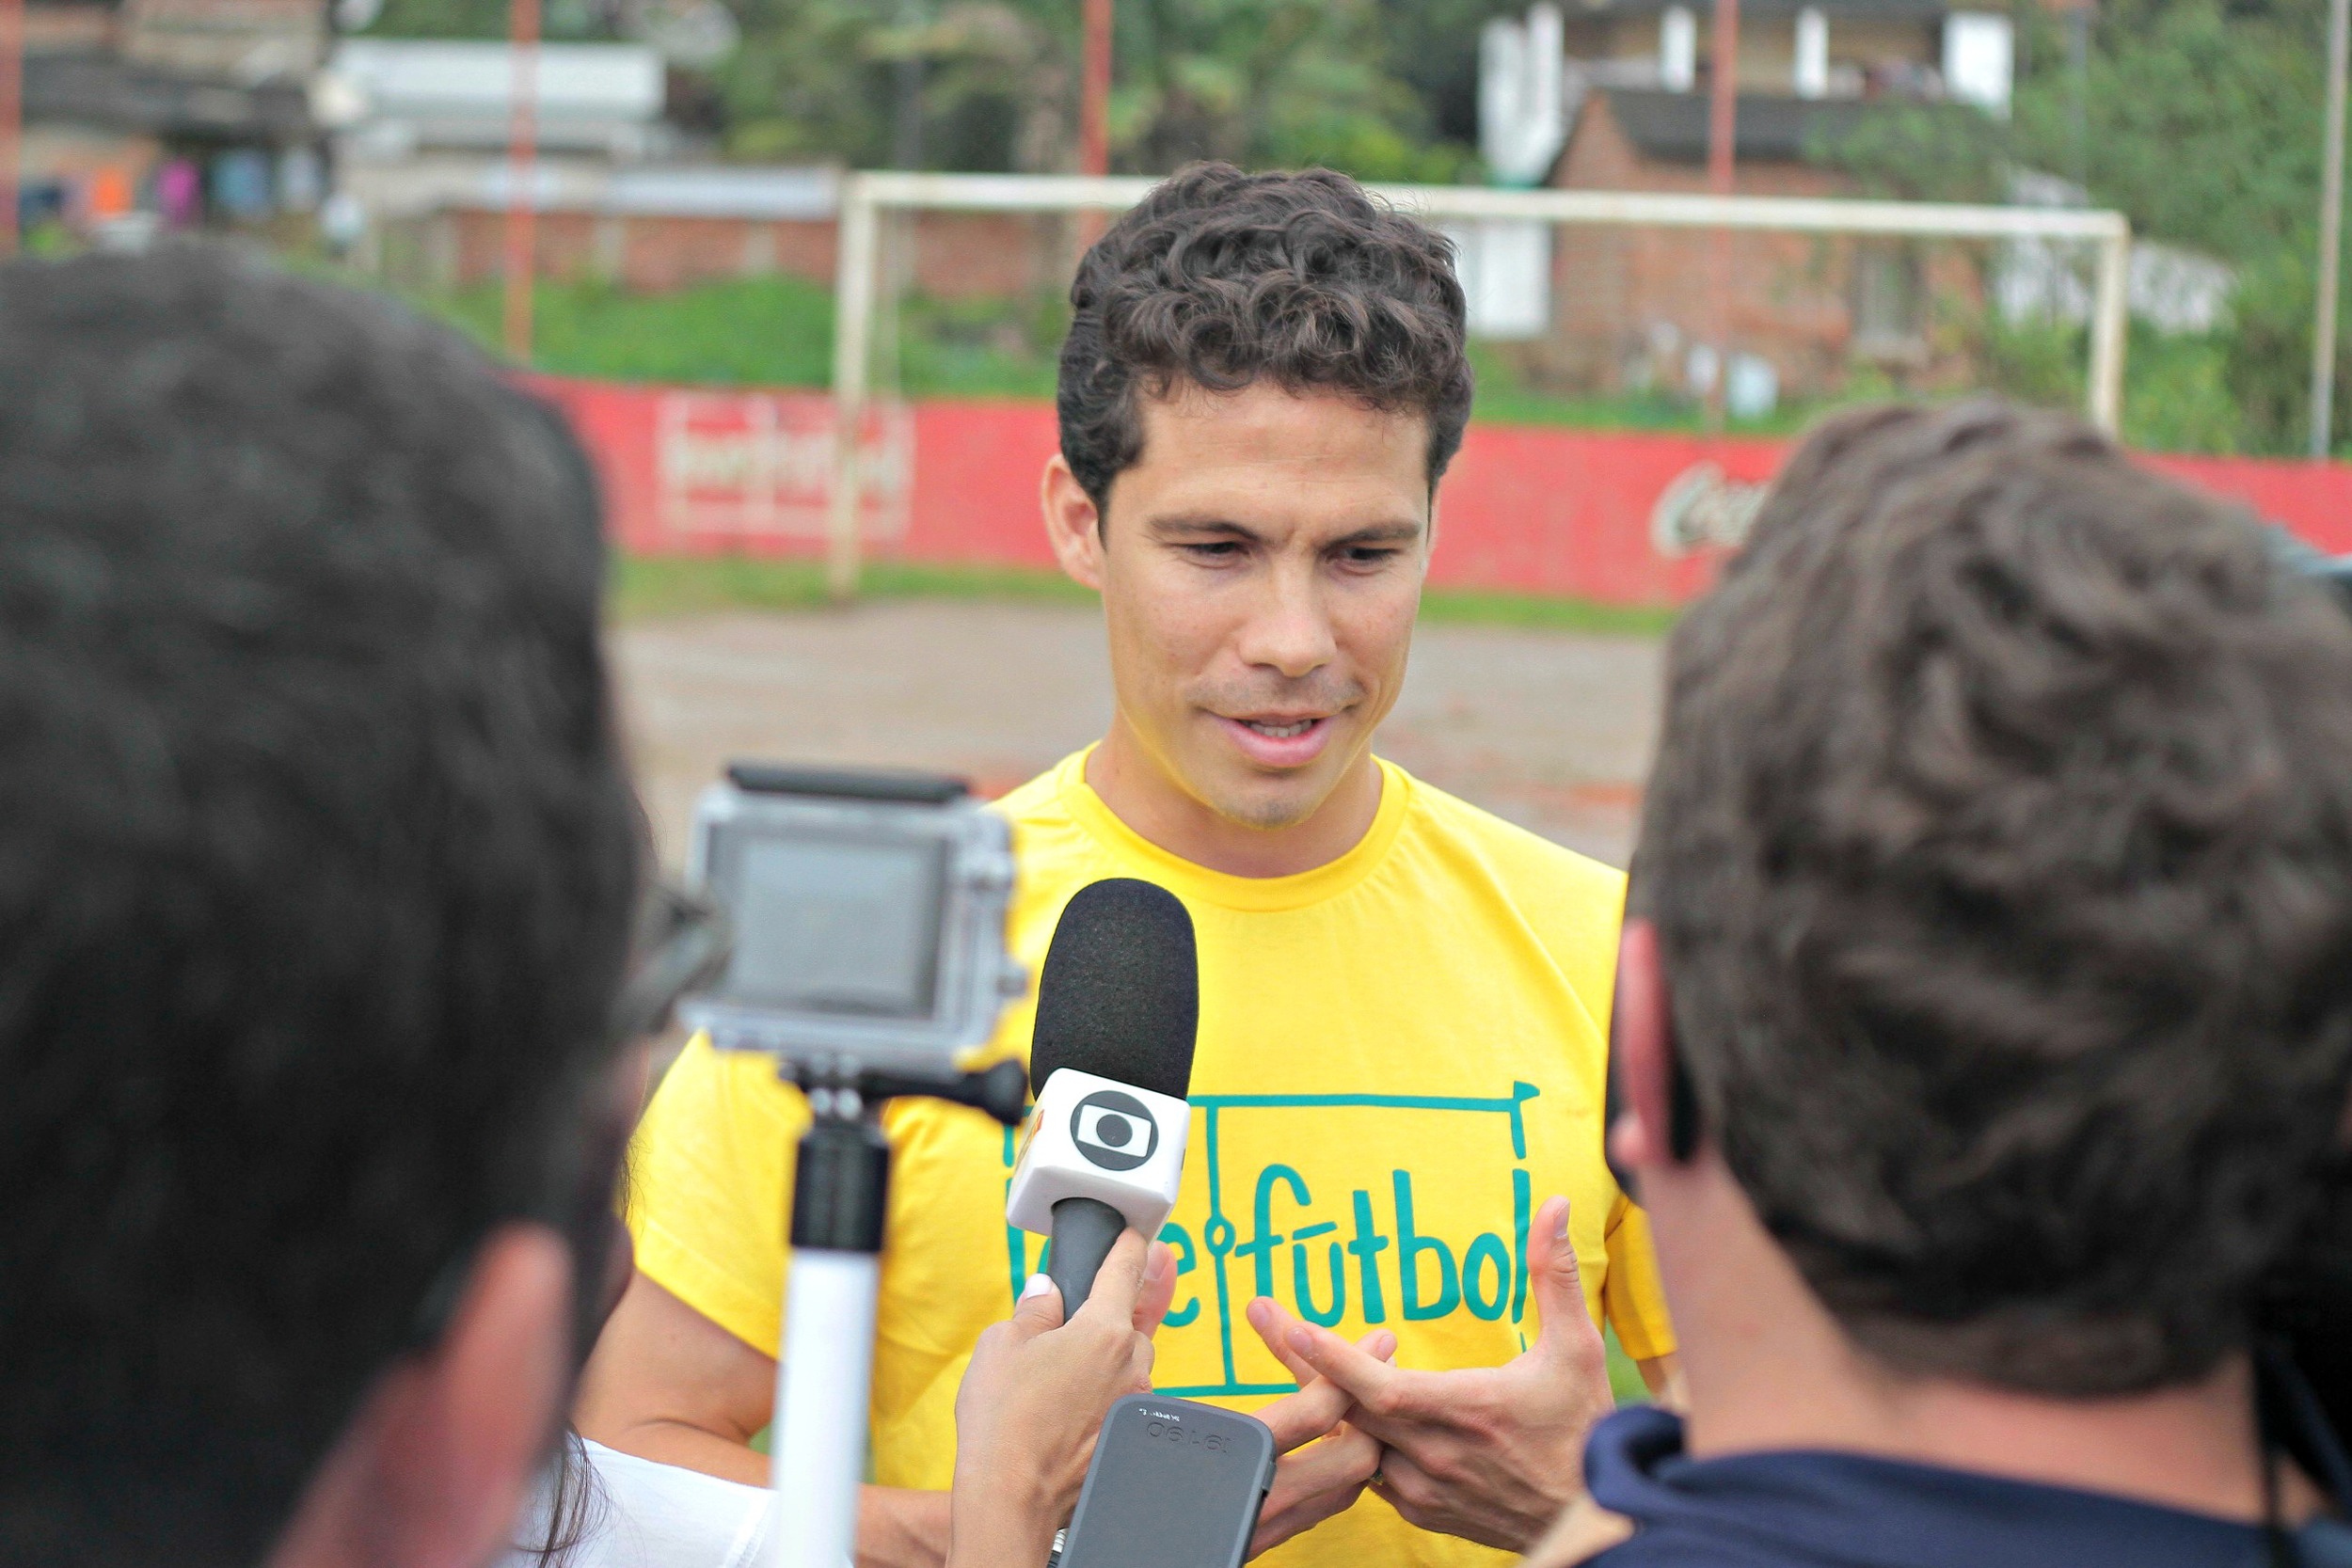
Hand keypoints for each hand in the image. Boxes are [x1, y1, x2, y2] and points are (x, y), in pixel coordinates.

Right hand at [947, 1233, 1171, 1567]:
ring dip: (1108, 1358)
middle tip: (1073, 1322)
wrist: (1012, 1496)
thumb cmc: (1005, 1421)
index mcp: (1104, 1330)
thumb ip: (1034, 1309)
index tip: (1135, 1236)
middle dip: (1108, 1314)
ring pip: (1129, 1362)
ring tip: (1062, 1374)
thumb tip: (1046, 1293)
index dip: (1130, 1245)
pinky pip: (1124, 1397)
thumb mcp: (1003, 1344)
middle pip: (1130, 1321)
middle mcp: (1131, 1364)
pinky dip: (1106, 1393)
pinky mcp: (1130, 1435)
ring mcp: (1136, 1402)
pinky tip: (1071, 1407)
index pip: (1126, 1269)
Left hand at [1249, 1196, 1612, 1552]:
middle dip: (1299, 1356)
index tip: (1294, 1326)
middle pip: (1348, 1406)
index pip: (1383, 1387)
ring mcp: (1424, 1487)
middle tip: (1261, 1312)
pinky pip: (1367, 1469)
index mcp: (1469, 1410)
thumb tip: (1555, 1206)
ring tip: (1283, 1346)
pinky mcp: (1422, 1508)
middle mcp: (1436, 1454)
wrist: (1596, 1516)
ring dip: (1318, 1395)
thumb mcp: (1578, 1347)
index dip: (1334, 1359)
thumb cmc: (1586, 1429)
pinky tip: (1332, 1401)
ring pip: (1351, 1439)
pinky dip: (1350, 1433)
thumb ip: (1554, 1274)